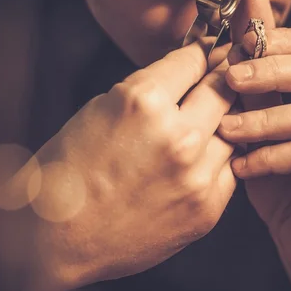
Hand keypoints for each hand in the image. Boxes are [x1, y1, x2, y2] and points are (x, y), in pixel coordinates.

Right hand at [23, 42, 236, 290]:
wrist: (56, 240)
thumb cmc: (66, 172)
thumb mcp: (99, 110)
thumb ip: (147, 91)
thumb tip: (183, 75)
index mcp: (143, 102)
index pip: (193, 59)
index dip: (202, 50)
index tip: (209, 50)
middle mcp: (177, 136)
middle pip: (223, 89)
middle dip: (222, 77)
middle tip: (226, 71)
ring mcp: (196, 175)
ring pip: (234, 129)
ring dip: (223, 120)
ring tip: (212, 117)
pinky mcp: (206, 209)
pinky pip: (230, 168)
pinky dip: (220, 157)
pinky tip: (204, 155)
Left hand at [219, 27, 290, 285]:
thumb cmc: (284, 186)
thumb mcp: (266, 131)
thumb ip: (259, 91)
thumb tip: (237, 42)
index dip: (280, 39)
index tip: (237, 44)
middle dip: (271, 70)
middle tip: (230, 78)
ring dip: (263, 119)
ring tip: (225, 129)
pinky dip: (271, 157)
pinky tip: (242, 168)